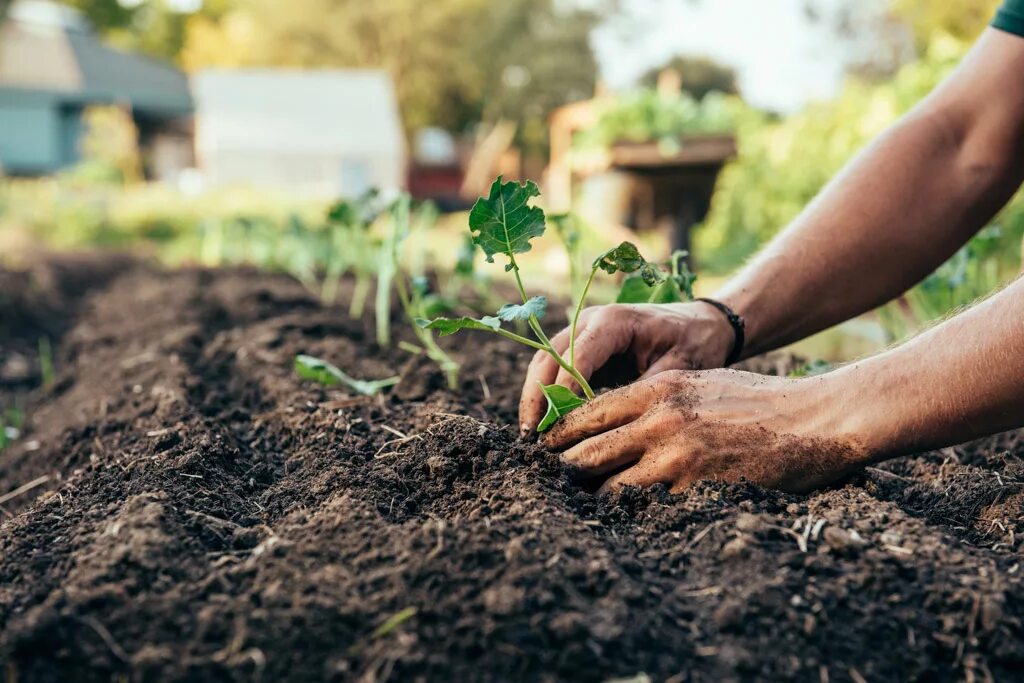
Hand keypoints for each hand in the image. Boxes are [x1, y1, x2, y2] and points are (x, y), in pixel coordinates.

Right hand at [518, 301, 735, 433]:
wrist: (700, 323)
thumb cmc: (693, 342)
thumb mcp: (678, 368)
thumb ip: (643, 392)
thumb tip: (613, 426)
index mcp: (614, 321)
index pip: (576, 356)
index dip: (563, 391)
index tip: (557, 426)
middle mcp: (589, 321)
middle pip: (548, 358)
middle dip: (537, 396)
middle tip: (531, 435)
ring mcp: (581, 331)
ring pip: (543, 363)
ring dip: (535, 397)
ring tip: (530, 434)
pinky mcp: (581, 346)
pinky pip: (554, 369)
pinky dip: (545, 394)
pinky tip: (545, 423)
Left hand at [543, 369, 869, 493]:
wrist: (813, 420)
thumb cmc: (757, 400)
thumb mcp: (697, 383)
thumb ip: (654, 399)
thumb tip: (615, 420)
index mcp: (654, 390)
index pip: (585, 414)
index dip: (559, 437)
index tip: (545, 453)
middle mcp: (656, 420)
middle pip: (584, 454)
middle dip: (565, 474)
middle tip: (551, 489)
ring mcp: (673, 456)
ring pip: (607, 487)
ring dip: (593, 501)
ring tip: (580, 512)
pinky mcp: (694, 488)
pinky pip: (645, 509)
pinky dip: (630, 518)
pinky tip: (623, 525)